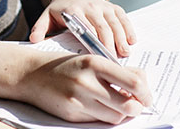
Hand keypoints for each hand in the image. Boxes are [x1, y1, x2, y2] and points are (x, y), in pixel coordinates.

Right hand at [18, 51, 151, 123]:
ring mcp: (79, 101)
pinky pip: (98, 121)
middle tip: (137, 104)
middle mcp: (87, 82)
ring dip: (121, 113)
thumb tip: (142, 81)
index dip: (146, 92)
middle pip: (128, 105)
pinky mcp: (72, 115)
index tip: (147, 95)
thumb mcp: (91, 58)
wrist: (32, 74)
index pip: (133, 82)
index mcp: (95, 63)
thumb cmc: (65, 64)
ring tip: (118, 105)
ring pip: (115, 117)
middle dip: (137, 107)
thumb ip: (116, 69)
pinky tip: (99, 107)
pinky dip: (103, 116)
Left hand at [29, 0, 135, 56]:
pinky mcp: (112, 6)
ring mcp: (102, 6)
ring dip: (121, 38)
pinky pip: (122, 16)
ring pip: (114, 22)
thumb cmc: (59, 9)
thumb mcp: (47, 16)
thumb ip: (40, 28)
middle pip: (102, 26)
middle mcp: (90, 7)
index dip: (92, 42)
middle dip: (109, 43)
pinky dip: (128, 28)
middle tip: (114, 60)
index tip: (96, 57)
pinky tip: (133, 41)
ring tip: (125, 53)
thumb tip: (33, 40)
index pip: (84, 28)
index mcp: (73, 11)